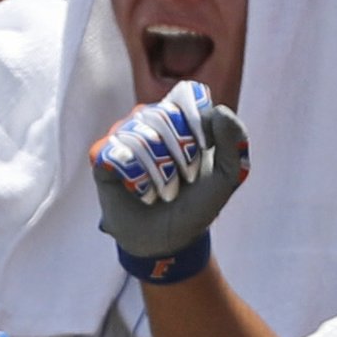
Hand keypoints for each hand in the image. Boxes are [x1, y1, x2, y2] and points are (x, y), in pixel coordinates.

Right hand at [92, 83, 248, 282]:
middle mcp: (149, 119)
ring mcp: (122, 135)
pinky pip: (117, 155)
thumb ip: (235, 142)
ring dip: (160, 174)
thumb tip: (219, 110)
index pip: (187, 95)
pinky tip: (141, 193)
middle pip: (164, 116)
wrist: (169, 241)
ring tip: (163, 192)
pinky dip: (136, 181)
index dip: (197, 121)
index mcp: (180, 115)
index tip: (205, 149)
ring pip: (140, 137)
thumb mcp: (228, 176)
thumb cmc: (196, 204)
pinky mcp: (101, 157)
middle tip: (183, 179)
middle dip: (181, 155)